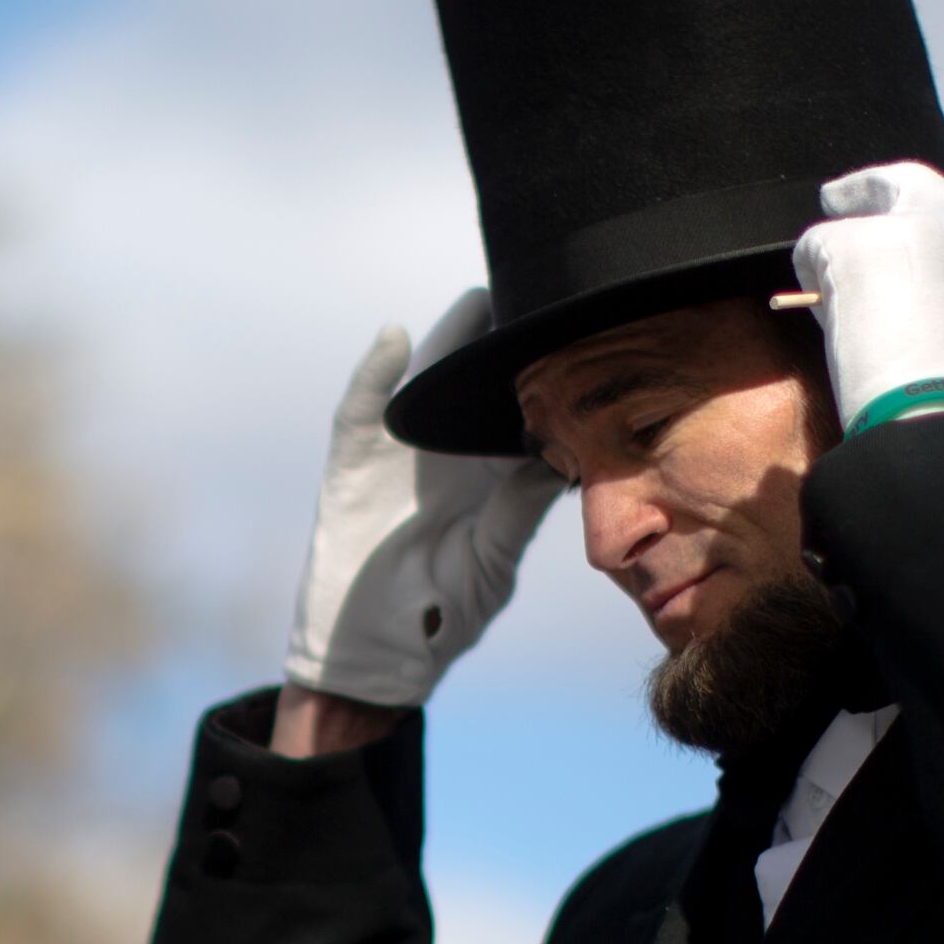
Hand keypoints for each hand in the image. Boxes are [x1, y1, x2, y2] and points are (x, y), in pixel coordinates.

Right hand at [281, 289, 563, 708]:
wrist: (376, 650)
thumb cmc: (444, 615)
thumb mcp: (491, 564)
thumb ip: (517, 513)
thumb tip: (558, 459)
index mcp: (493, 475)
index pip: (525, 412)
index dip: (551, 378)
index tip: (588, 337)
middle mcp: (452, 453)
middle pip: (480, 384)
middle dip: (505, 343)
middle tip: (542, 294)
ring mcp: (401, 452)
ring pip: (428, 382)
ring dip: (448, 341)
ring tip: (480, 300)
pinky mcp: (355, 460)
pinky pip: (362, 407)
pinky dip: (375, 372)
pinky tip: (397, 337)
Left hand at [793, 159, 943, 429]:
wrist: (942, 413)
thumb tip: (900, 281)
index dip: (929, 205)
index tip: (902, 213)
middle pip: (910, 180)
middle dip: (872, 188)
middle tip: (837, 198)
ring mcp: (910, 224)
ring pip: (854, 219)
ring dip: (836, 257)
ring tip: (842, 316)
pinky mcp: (857, 242)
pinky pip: (815, 248)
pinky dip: (810, 281)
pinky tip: (830, 325)